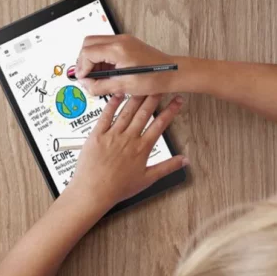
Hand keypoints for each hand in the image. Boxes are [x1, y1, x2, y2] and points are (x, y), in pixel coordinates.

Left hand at [68, 94, 187, 206]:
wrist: (93, 191)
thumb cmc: (117, 188)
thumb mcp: (147, 179)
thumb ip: (167, 167)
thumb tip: (184, 161)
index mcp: (141, 148)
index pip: (160, 124)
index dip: (171, 111)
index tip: (177, 101)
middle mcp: (128, 139)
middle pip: (144, 113)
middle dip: (154, 97)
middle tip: (161, 85)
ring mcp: (112, 135)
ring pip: (127, 111)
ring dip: (136, 96)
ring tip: (143, 84)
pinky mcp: (97, 135)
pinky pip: (105, 115)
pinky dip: (112, 103)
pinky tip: (118, 93)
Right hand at [74, 35, 180, 95]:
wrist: (172, 73)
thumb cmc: (154, 78)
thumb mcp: (123, 86)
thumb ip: (100, 86)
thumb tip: (86, 84)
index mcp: (118, 49)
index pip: (87, 52)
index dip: (82, 67)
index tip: (84, 79)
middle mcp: (120, 40)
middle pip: (88, 43)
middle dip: (83, 60)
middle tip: (87, 75)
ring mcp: (123, 40)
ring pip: (96, 43)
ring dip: (92, 59)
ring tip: (98, 75)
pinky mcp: (126, 43)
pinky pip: (105, 46)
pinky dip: (101, 57)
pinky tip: (107, 71)